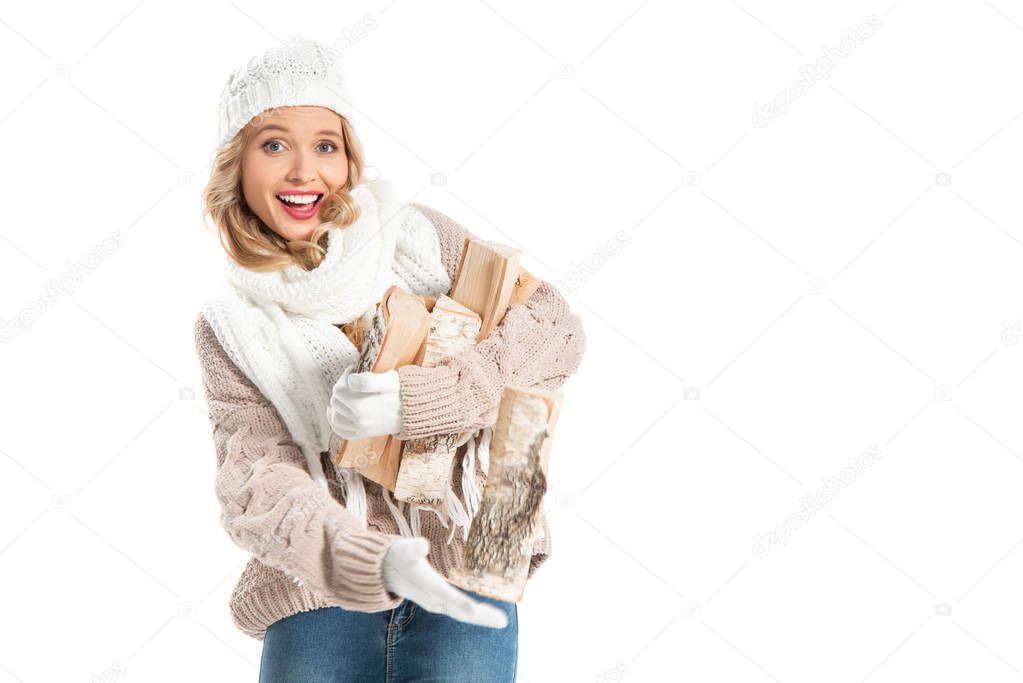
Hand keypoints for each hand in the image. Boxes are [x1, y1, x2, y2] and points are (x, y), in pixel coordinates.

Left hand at [327, 367, 402, 439]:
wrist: (416, 410)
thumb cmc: (403, 392)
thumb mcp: (389, 381)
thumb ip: (368, 380)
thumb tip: (350, 380)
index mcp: (361, 406)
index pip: (339, 389)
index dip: (345, 376)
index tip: (353, 370)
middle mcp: (358, 420)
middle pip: (336, 402)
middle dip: (341, 389)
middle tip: (351, 381)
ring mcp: (361, 429)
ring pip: (335, 418)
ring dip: (335, 405)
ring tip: (343, 395)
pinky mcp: (364, 434)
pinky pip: (342, 432)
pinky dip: (335, 423)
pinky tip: (335, 413)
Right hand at [381, 537, 508, 628]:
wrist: (385, 572)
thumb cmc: (397, 557)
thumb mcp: (403, 549)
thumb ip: (412, 548)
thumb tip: (423, 544)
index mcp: (428, 586)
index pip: (447, 596)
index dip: (460, 603)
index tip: (474, 610)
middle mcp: (434, 598)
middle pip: (460, 610)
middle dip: (481, 617)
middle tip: (503, 622)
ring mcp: (437, 602)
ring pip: (462, 612)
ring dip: (481, 617)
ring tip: (501, 621)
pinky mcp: (439, 601)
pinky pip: (460, 609)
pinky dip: (474, 613)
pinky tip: (485, 614)